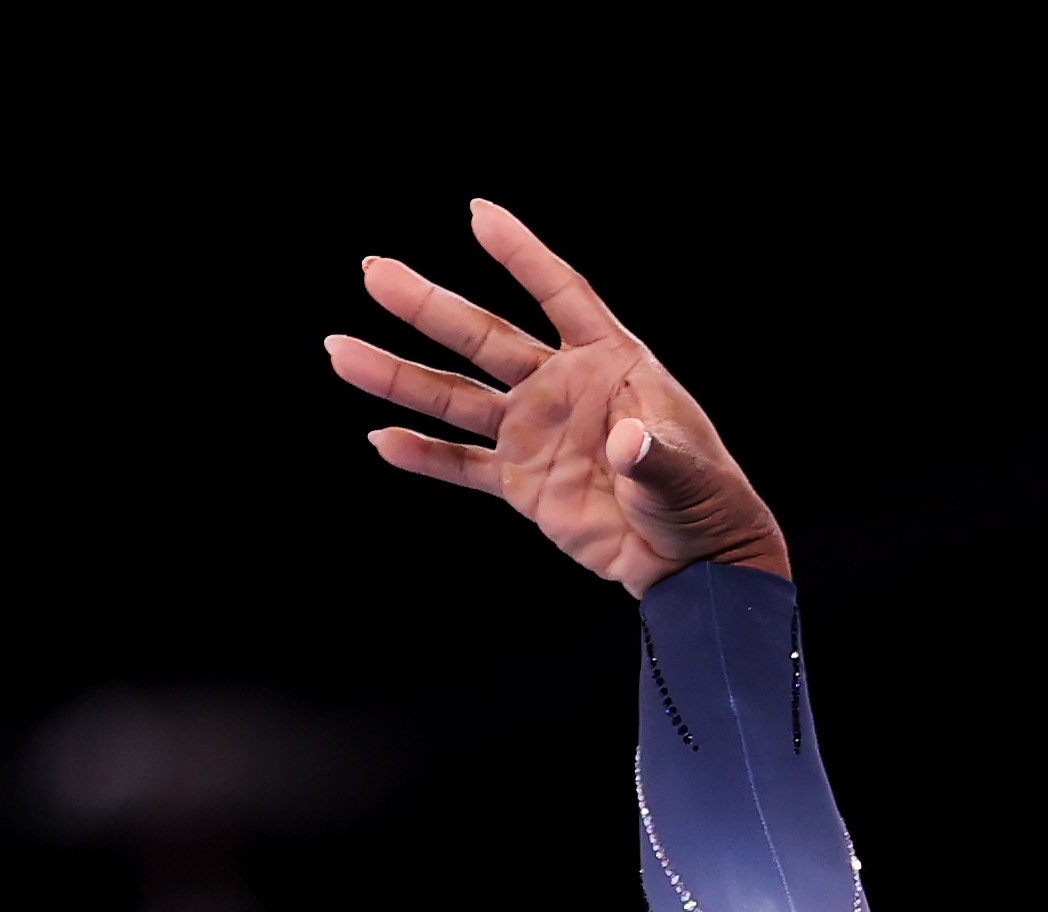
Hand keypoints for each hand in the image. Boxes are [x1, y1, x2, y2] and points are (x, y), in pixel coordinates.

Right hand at [327, 200, 786, 595]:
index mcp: (612, 364)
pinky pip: (463, 464)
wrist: (693, 564)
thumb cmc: (705, 504)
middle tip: (374, 270)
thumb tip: (627, 444)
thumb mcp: (687, 476)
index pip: (561, 294)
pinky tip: (381, 438)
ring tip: (342, 351)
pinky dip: (424, 455)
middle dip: (429, 306)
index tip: (478, 212)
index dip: (522, 255)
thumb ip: (655, 457)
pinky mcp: (522, 482)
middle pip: (486, 338)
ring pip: (458, 398)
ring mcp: (537, 433)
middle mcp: (563, 388)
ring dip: (401, 376)